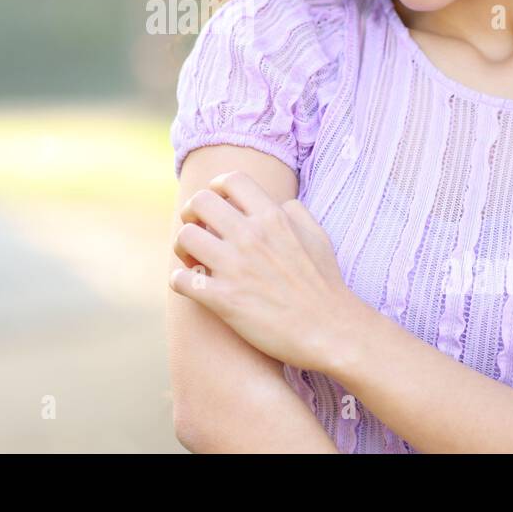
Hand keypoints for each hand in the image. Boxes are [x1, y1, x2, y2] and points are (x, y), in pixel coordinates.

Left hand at [168, 170, 363, 372]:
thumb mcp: (318, 237)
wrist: (331, 332)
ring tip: (194, 260)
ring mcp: (236, 269)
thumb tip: (278, 203)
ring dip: (183, 247)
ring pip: (184, 237)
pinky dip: (180, 280)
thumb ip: (295, 212)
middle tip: (198, 230)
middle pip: (199, 202)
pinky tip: (191, 285)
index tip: (216, 202)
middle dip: (192, 213)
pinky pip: (181, 279)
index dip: (216, 186)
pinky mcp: (224, 300)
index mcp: (274, 218)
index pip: (231, 180)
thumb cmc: (325, 285)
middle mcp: (251, 237)